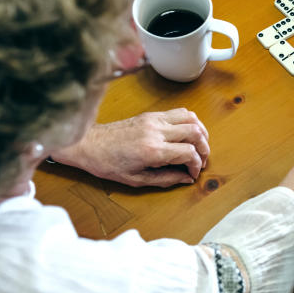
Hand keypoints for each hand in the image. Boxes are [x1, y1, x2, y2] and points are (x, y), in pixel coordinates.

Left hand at [52, 108, 209, 186]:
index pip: (189, 153)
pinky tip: (188, 133)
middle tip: (201, 160)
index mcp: (152, 150)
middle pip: (195, 132)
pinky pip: (178, 112)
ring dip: (200, 131)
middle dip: (204, 148)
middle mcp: (156, 131)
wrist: (89, 144)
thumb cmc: (108, 164)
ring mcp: (154, 119)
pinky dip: (189, 122)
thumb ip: (165, 179)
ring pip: (190, 118)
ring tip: (200, 145)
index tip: (193, 173)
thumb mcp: (136, 180)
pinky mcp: (151, 114)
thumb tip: (186, 178)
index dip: (197, 164)